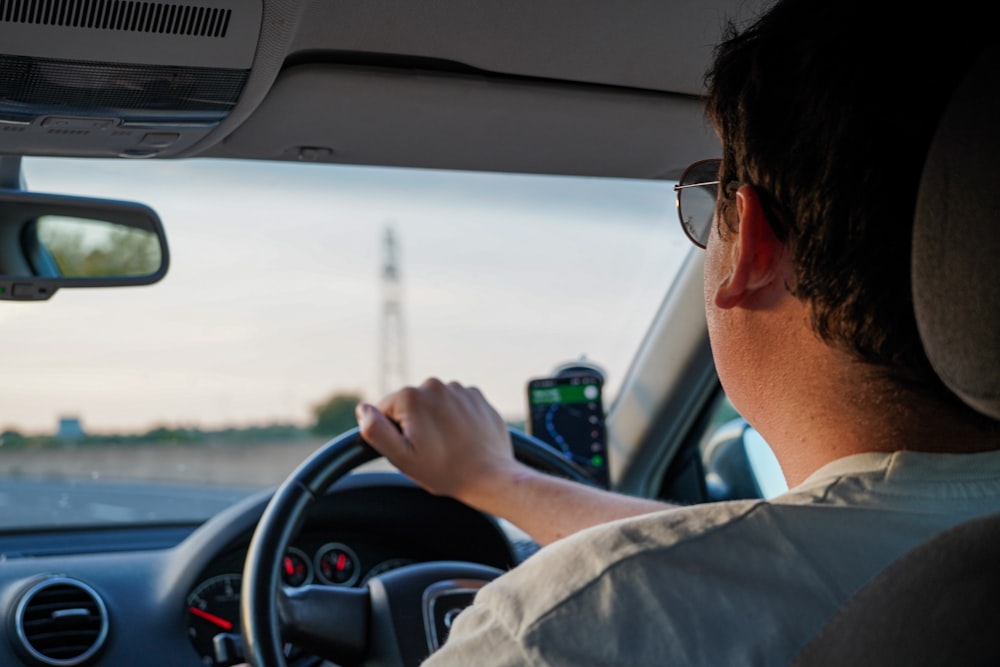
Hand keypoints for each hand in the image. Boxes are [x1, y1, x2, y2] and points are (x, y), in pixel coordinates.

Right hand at [356, 378, 529, 507]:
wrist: (491, 475)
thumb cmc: (445, 470)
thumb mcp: (401, 457)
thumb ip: (376, 430)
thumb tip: (363, 409)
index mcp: (411, 396)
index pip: (385, 410)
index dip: (393, 433)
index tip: (411, 448)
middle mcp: (435, 385)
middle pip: (410, 405)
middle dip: (414, 424)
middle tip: (430, 450)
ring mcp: (458, 389)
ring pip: (433, 404)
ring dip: (435, 420)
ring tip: (448, 445)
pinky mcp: (476, 396)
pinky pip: (455, 404)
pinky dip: (455, 417)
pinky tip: (462, 437)